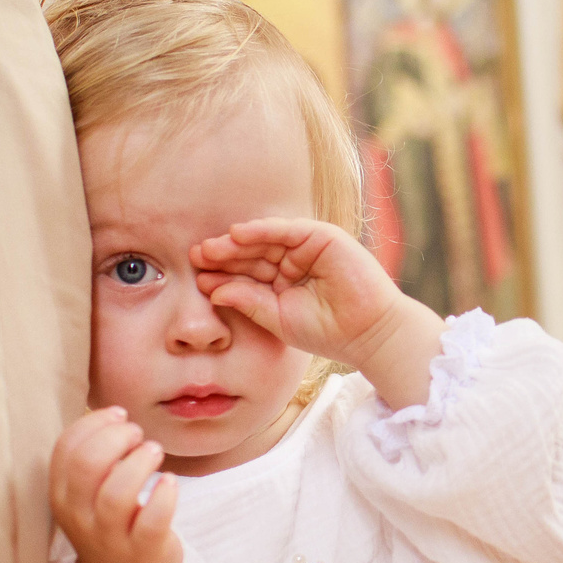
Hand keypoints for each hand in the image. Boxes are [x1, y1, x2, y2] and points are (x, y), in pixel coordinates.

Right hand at [50, 406, 182, 562]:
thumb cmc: (109, 522)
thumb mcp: (87, 493)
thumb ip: (92, 456)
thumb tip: (116, 415)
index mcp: (62, 494)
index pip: (66, 448)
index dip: (94, 423)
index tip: (120, 416)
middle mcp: (79, 516)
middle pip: (88, 465)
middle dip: (116, 438)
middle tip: (139, 435)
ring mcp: (109, 537)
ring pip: (116, 494)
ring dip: (140, 463)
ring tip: (155, 452)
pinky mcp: (143, 551)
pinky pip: (152, 522)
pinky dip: (164, 496)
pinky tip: (170, 481)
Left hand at [193, 219, 446, 406]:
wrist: (367, 333)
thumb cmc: (327, 331)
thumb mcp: (278, 318)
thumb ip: (249, 302)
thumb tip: (214, 291)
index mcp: (283, 282)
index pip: (248, 274)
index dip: (223, 275)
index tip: (198, 279)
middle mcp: (294, 262)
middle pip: (252, 254)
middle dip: (224, 255)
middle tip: (196, 257)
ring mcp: (307, 248)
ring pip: (265, 241)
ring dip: (237, 243)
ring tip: (210, 248)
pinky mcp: (322, 237)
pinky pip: (286, 230)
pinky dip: (262, 230)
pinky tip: (237, 234)